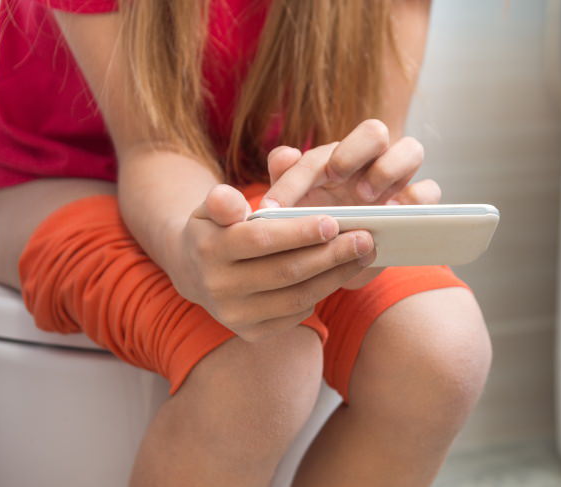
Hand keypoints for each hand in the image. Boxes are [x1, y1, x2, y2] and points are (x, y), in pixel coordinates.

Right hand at [174, 184, 376, 341]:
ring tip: (363, 255)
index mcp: (209, 249)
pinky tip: (341, 273)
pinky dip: (322, 293)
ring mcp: (235, 315)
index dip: (299, 233)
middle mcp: (219, 287)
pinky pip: (296, 314)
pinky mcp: (251, 333)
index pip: (261, 240)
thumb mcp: (213, 206)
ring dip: (335, 276)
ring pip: (297, 297)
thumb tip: (233, 199)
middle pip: (286, 272)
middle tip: (364, 239)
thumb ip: (225, 200)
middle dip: (330, 255)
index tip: (333, 222)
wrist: (196, 272)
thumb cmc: (218, 228)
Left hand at [259, 119, 440, 288]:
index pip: (317, 156)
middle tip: (334, 180)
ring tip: (366, 199)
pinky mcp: (415, 206)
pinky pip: (429, 190)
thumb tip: (285, 154)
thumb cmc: (311, 229)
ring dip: (388, 170)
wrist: (334, 268)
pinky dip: (417, 199)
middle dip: (354, 152)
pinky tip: (393, 218)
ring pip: (411, 149)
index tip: (276, 207)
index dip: (295, 180)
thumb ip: (283, 180)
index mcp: (334, 160)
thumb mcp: (290, 212)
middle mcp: (368, 163)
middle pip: (374, 131)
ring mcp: (395, 183)